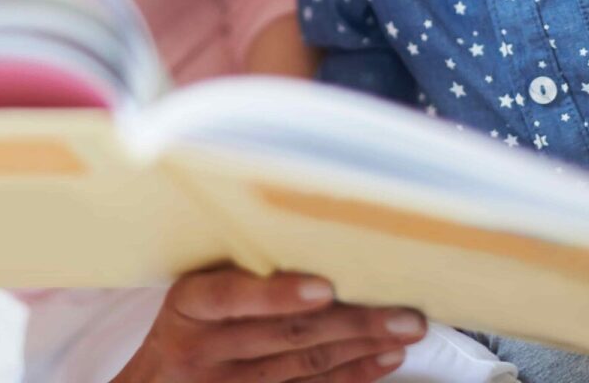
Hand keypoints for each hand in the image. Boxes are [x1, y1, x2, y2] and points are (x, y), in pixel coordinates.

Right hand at [111, 265, 428, 382]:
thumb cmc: (183, 319)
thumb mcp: (188, 286)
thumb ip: (233, 265)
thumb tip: (298, 220)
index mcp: (189, 304)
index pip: (232, 297)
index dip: (278, 294)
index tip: (324, 288)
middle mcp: (207, 348)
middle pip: (285, 335)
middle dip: (351, 322)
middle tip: (402, 311)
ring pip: (306, 365)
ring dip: (362, 347)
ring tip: (405, 331)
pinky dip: (353, 374)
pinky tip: (385, 359)